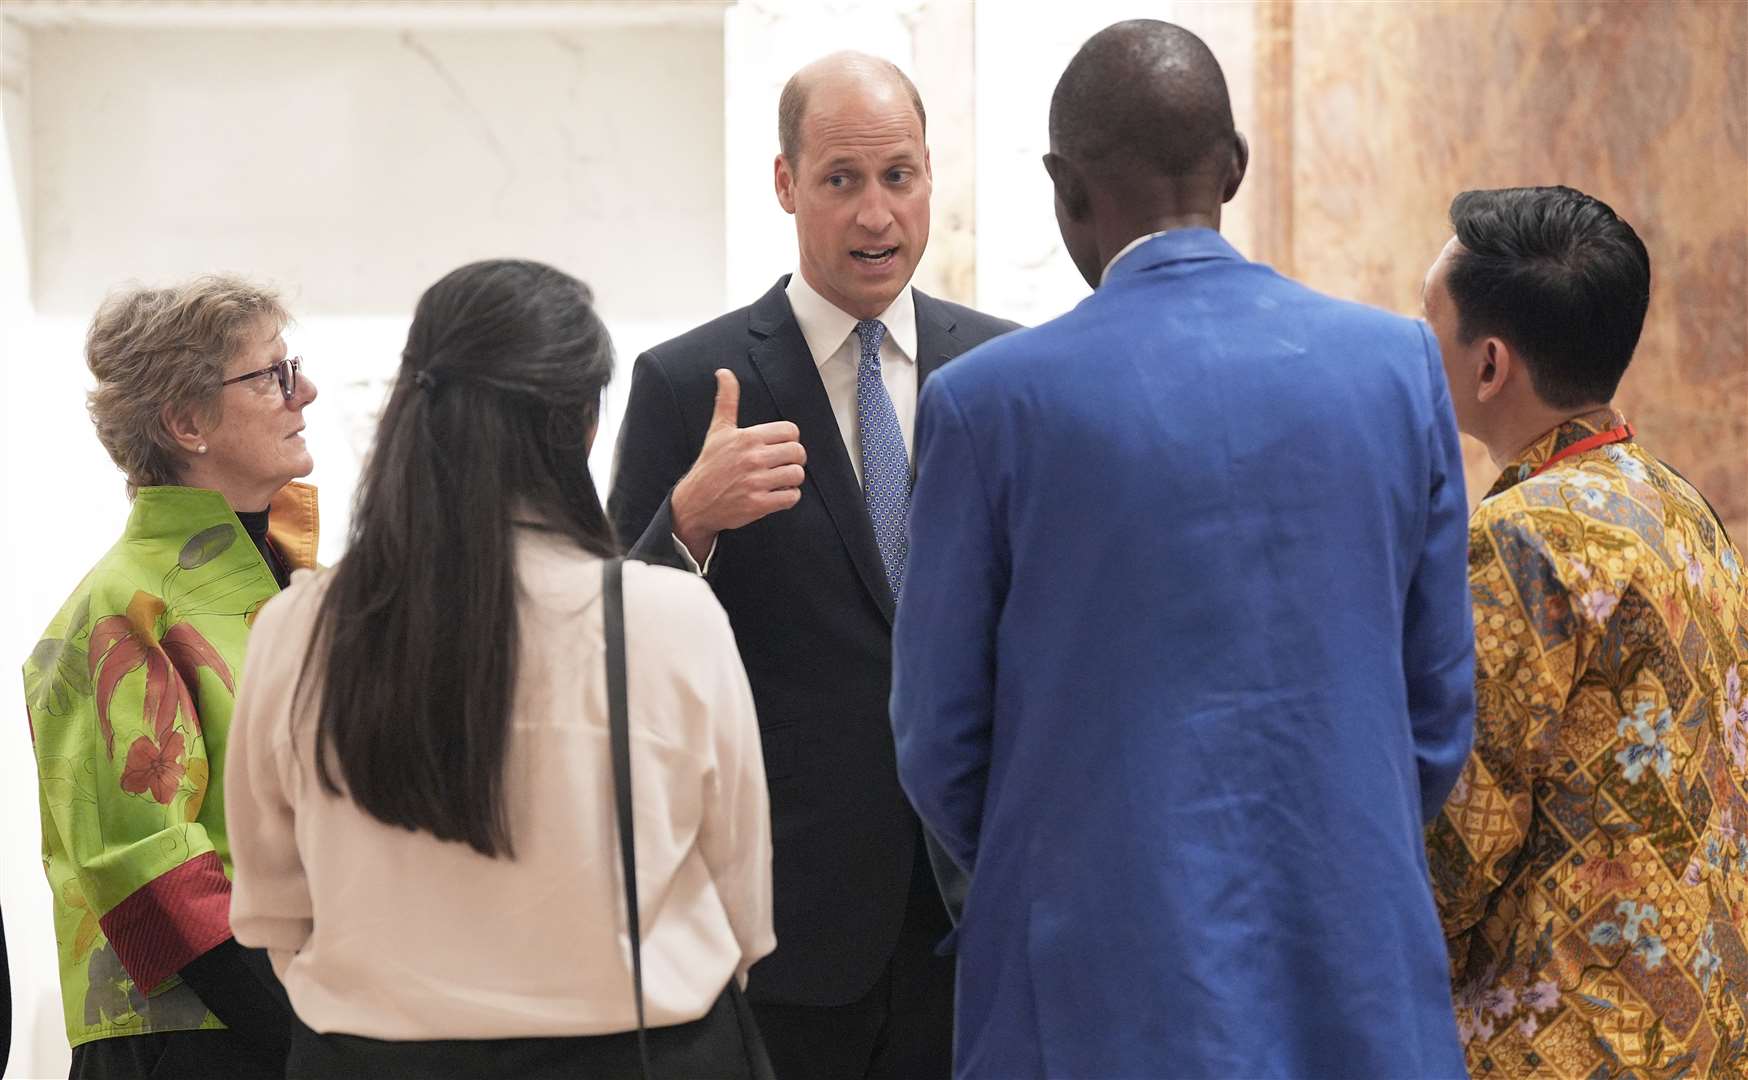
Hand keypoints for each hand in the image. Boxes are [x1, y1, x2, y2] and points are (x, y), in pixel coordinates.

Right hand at [671, 370, 805, 561]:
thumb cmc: (710, 464)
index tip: (780, 446)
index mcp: (748, 437)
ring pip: (797, 474)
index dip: (790, 439)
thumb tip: (724, 372)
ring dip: (792, 478)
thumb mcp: (718, 430)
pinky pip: (792, 497)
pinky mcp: (759, 504)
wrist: (695, 502)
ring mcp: (756, 482)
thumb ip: (727, 400)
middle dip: (794, 458)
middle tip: (782, 464)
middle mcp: (753, 458)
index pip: (791, 431)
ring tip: (779, 479)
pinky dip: (789, 496)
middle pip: (798, 452)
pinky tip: (776, 494)